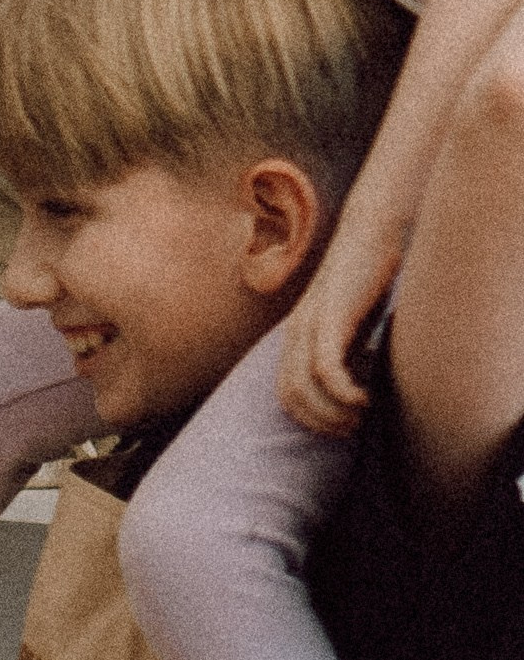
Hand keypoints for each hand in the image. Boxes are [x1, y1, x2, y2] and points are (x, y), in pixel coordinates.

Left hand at [278, 225, 400, 434]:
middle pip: (290, 397)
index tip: (346, 426)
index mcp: (298, 336)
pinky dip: (343, 393)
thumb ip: (350, 351)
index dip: (313, 419)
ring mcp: (309, 324)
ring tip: (362, 415)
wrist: (371, 232)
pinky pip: (324, 369)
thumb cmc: (369, 278)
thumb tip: (363, 387)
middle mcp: (296, 332)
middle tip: (355, 428)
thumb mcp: (354, 322)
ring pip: (303, 388)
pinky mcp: (329, 317)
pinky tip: (365, 398)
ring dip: (333, 413)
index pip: (287, 394)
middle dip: (322, 422)